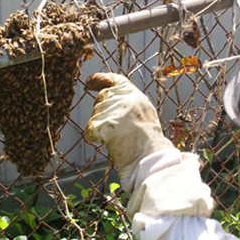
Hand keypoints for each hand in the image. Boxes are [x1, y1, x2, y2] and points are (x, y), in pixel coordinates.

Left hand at [84, 72, 173, 191]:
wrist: (151, 160)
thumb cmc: (147, 143)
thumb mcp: (143, 114)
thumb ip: (127, 103)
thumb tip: (106, 98)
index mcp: (137, 95)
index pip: (115, 80)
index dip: (99, 79)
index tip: (88, 82)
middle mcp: (128, 99)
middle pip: (101, 99)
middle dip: (101, 113)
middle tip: (116, 129)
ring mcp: (118, 111)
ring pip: (94, 115)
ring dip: (100, 128)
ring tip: (118, 139)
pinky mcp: (108, 125)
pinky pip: (90, 130)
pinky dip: (94, 138)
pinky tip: (108, 143)